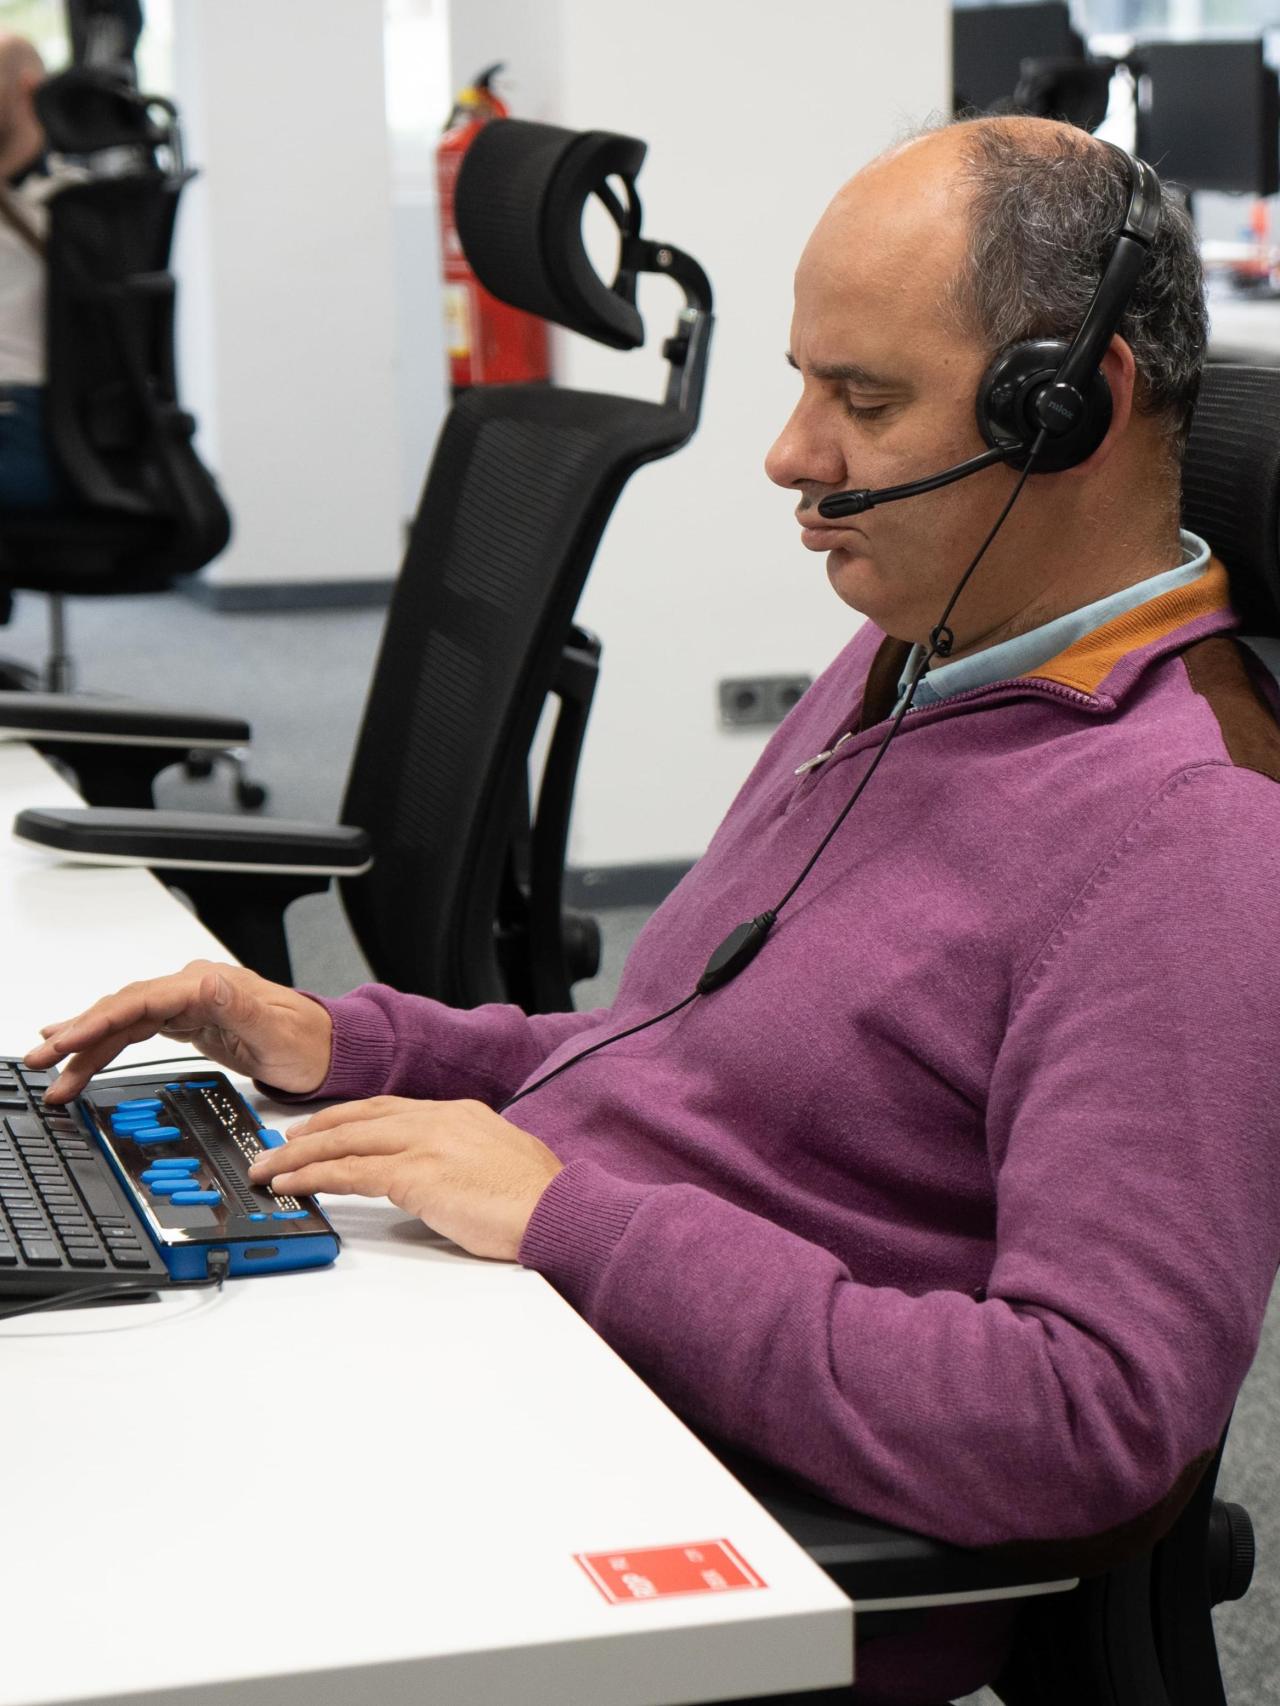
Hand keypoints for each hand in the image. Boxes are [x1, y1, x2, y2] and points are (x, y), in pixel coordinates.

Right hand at [26, 960, 332, 1103]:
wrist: (329, 1049)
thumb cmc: (308, 1042)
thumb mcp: (276, 1030)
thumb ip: (240, 1007)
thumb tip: (204, 983)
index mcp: (207, 985)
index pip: (138, 1002)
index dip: (98, 1022)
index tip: (66, 1042)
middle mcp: (193, 988)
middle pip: (121, 1010)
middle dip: (77, 1035)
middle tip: (39, 1061)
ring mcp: (189, 1004)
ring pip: (123, 1022)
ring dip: (86, 1047)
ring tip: (49, 1071)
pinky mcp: (190, 1021)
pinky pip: (136, 1032)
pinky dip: (106, 1045)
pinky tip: (79, 1053)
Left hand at [248, 1096, 562, 1260]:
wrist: (556, 1209)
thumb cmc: (537, 1199)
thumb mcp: (497, 1162)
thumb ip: (463, 1159)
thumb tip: (441, 1177)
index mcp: (459, 1113)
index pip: (389, 1109)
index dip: (348, 1118)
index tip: (323, 1127)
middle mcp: (438, 1118)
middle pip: (359, 1117)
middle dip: (315, 1131)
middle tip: (281, 1144)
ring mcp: (425, 1142)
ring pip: (346, 1140)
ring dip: (300, 1154)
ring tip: (271, 1167)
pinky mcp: (415, 1174)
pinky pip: (349, 1172)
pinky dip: (314, 1176)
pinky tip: (292, 1184)